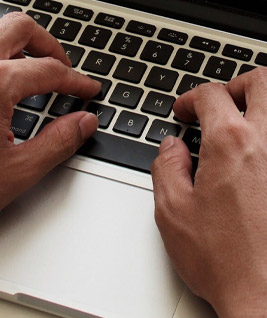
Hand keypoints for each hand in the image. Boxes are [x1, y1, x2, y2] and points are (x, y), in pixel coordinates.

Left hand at [0, 12, 99, 210]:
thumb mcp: (18, 170)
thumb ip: (58, 142)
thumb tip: (84, 123)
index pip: (49, 70)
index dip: (77, 81)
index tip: (89, 89)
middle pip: (19, 28)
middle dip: (50, 47)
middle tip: (65, 71)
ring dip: (20, 47)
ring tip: (36, 71)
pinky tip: (3, 82)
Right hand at [152, 68, 266, 317]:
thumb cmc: (229, 266)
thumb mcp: (174, 217)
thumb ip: (167, 171)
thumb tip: (172, 149)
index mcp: (232, 144)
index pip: (212, 96)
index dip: (193, 99)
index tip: (188, 111)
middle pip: (263, 83)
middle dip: (239, 85)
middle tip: (229, 101)